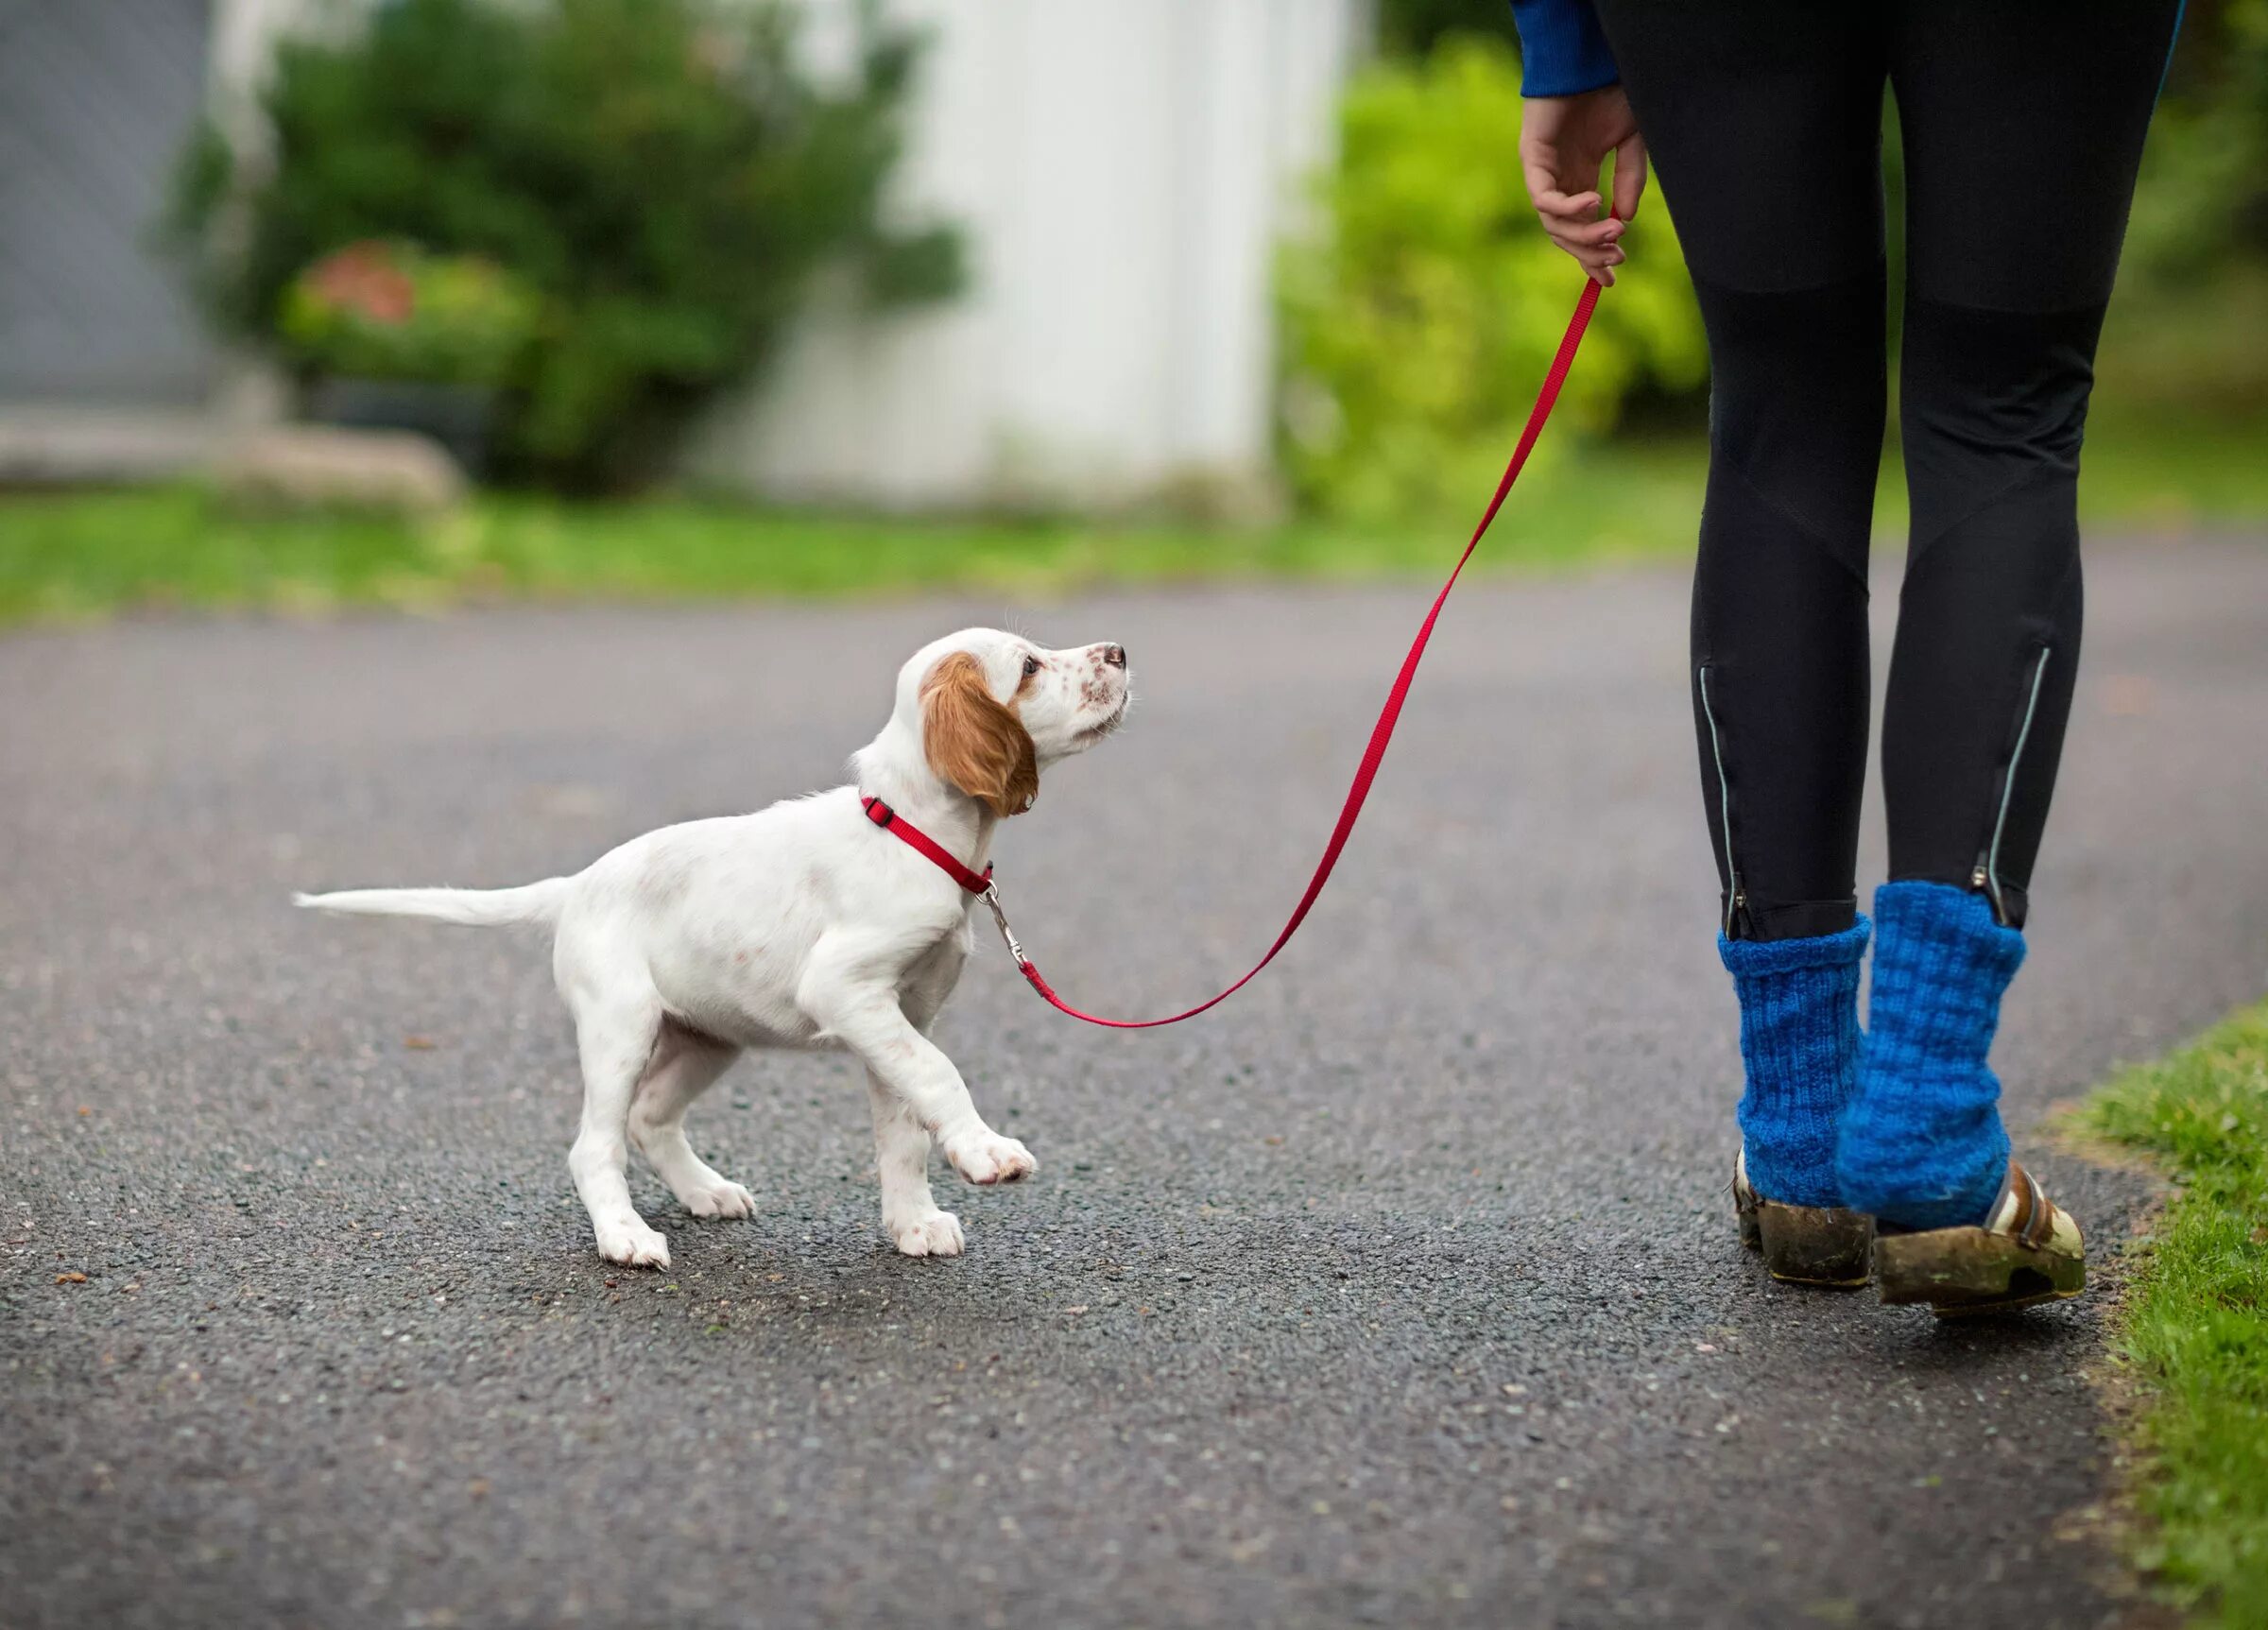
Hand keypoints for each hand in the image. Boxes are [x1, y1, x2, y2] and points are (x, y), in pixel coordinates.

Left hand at [1519, 85, 1647, 286]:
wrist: (1592, 62)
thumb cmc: (1610, 94)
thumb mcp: (1632, 142)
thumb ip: (1630, 180)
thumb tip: (1624, 219)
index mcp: (1581, 180)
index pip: (1580, 230)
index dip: (1593, 257)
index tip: (1612, 278)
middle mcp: (1560, 181)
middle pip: (1565, 235)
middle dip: (1590, 251)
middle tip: (1617, 257)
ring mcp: (1544, 172)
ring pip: (1554, 223)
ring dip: (1584, 234)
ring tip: (1612, 232)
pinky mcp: (1532, 159)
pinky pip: (1544, 198)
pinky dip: (1568, 207)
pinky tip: (1594, 202)